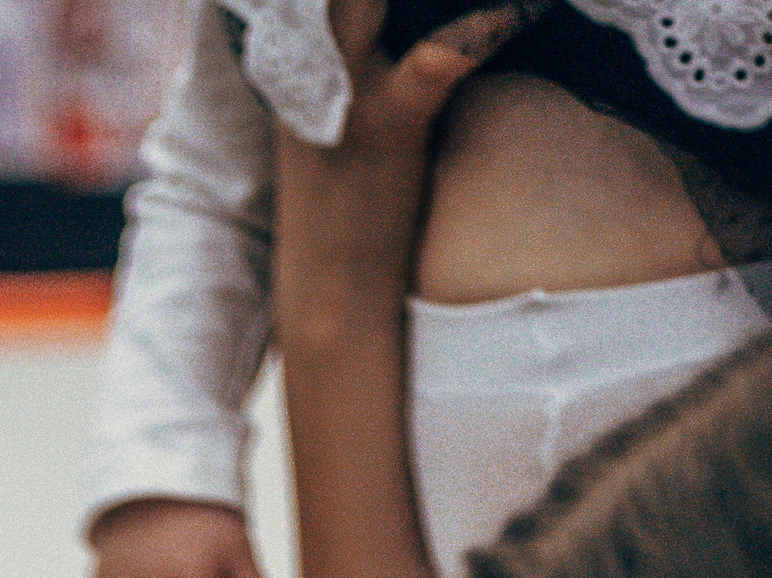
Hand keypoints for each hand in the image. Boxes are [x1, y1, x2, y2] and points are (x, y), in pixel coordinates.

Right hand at [274, 0, 531, 326]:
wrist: (330, 294)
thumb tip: (398, 13)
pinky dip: (500, 20)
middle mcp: (309, 51)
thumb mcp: (341, 99)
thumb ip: (362, 38)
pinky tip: (534, 7)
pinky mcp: (385, 128)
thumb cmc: (352, 194)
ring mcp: (343, 88)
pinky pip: (448, 52)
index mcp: (296, 40)